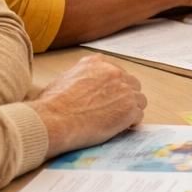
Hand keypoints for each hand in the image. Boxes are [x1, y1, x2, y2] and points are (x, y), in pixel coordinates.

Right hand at [27, 56, 147, 156]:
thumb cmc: (52, 104)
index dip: (114, 86)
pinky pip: (138, 116)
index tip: (109, 96)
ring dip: (130, 110)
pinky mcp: (129, 109)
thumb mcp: (64, 78)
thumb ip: (82, 77)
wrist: (54, 120)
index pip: (116, 71)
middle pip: (131, 84)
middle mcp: (114, 73)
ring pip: (139, 99)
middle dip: (125, 97)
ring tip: (115, 121)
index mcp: (97, 63)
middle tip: (113, 110)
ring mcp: (124, 90)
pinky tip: (117, 128)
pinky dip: (130, 124)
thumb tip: (83, 86)